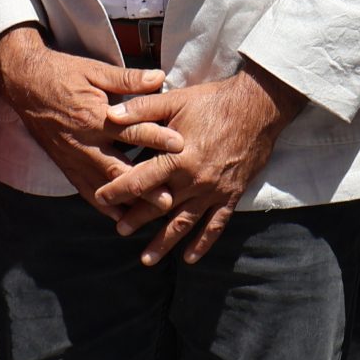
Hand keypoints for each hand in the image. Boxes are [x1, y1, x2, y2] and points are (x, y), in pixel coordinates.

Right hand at [0, 26, 181, 203]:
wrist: (24, 85)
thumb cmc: (62, 74)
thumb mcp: (96, 70)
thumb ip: (128, 79)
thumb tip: (160, 78)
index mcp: (94, 117)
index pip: (130, 131)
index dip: (156, 137)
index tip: (180, 146)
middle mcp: (84, 143)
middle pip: (118, 168)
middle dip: (143, 185)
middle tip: (168, 200)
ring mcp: (73, 158)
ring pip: (102, 186)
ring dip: (126, 202)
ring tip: (149, 216)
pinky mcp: (66, 166)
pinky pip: (86, 190)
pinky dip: (103, 205)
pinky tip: (120, 217)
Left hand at [94, 63, 307, 264]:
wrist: (259, 107)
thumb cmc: (215, 102)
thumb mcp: (176, 100)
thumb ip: (142, 109)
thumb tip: (110, 115)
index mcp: (177, 158)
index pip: (139, 181)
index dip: (117, 191)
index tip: (100, 198)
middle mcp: (193, 180)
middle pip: (158, 207)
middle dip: (136, 220)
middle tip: (119, 231)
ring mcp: (213, 191)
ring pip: (184, 223)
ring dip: (164, 243)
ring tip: (146, 259)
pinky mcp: (231, 194)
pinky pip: (216, 224)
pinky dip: (203, 243)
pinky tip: (190, 258)